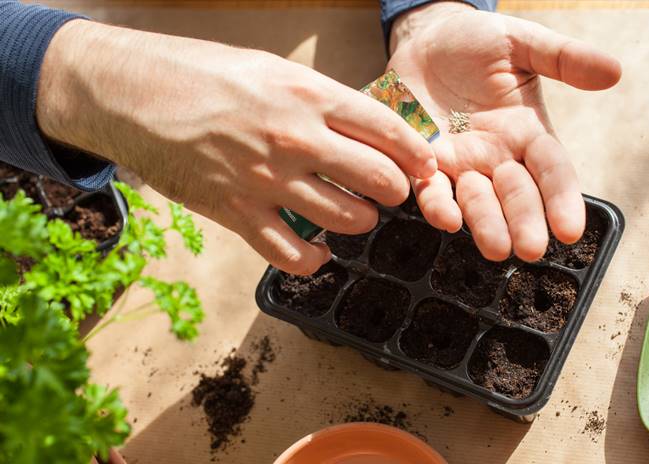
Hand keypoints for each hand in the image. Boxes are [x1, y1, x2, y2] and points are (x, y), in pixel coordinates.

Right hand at [37, 20, 436, 274]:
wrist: (131, 94)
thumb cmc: (200, 74)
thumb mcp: (270, 69)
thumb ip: (318, 100)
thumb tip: (362, 127)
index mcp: (308, 95)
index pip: (388, 130)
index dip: (416, 154)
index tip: (424, 167)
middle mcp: (295, 138)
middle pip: (378, 179)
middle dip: (396, 191)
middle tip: (390, 192)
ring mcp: (267, 180)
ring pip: (347, 219)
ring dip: (361, 221)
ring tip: (356, 215)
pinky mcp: (237, 214)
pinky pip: (294, 255)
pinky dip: (316, 259)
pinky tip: (320, 250)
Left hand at [389, 2, 620, 260]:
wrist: (425, 40)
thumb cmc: (476, 42)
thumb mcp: (521, 43)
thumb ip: (562, 58)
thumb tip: (613, 72)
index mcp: (527, 133)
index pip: (551, 170)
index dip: (561, 198)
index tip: (570, 229)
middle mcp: (496, 156)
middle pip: (516, 194)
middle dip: (524, 221)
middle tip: (530, 249)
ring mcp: (460, 163)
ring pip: (476, 201)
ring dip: (485, 224)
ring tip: (496, 247)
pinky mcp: (424, 163)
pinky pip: (431, 189)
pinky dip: (438, 204)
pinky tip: (446, 218)